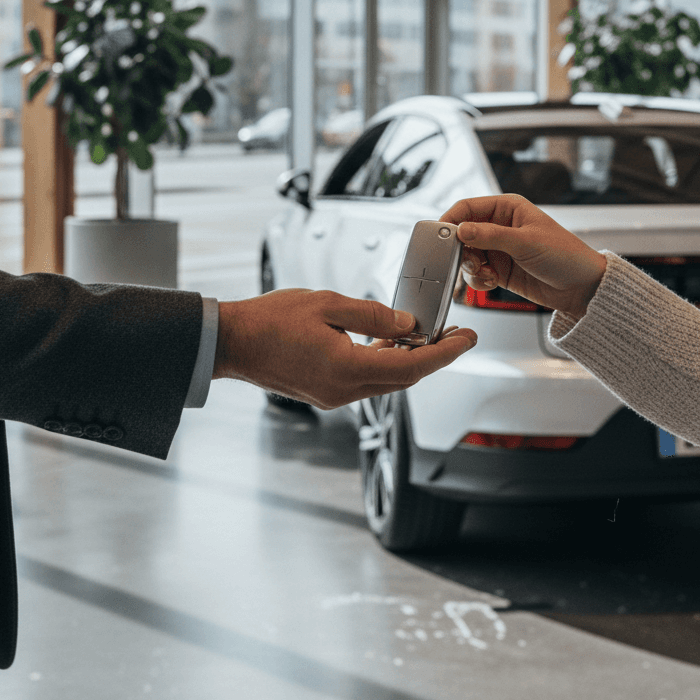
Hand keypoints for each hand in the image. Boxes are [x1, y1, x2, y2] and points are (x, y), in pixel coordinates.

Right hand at [213, 289, 476, 409]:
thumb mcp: (328, 304)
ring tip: (426, 334)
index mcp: (347, 369)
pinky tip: (390, 342)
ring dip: (409, 359)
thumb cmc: (271, 320)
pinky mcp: (326, 392)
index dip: (445, 353)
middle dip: (434, 356)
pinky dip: (385, 362)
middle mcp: (344, 390)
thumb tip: (408, 324)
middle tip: (455, 334)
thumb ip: (373, 315)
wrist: (232, 341)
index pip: (412, 365)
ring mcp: (334, 395)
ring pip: (387, 381)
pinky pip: (367, 380)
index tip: (467, 339)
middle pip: (405, 378)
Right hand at [440, 194, 606, 319]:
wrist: (582, 287)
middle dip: (461, 250)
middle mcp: (499, 226)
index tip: (439, 236)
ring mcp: (498, 249)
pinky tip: (492, 282)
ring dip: (470, 268)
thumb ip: (491, 236)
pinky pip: (476, 273)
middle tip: (468, 261)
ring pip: (466, 256)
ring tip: (487, 275)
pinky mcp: (499, 270)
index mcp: (508, 208)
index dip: (451, 219)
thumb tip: (461, 229)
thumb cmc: (566, 255)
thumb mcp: (527, 242)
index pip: (468, 207)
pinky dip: (478, 280)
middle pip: (462, 234)